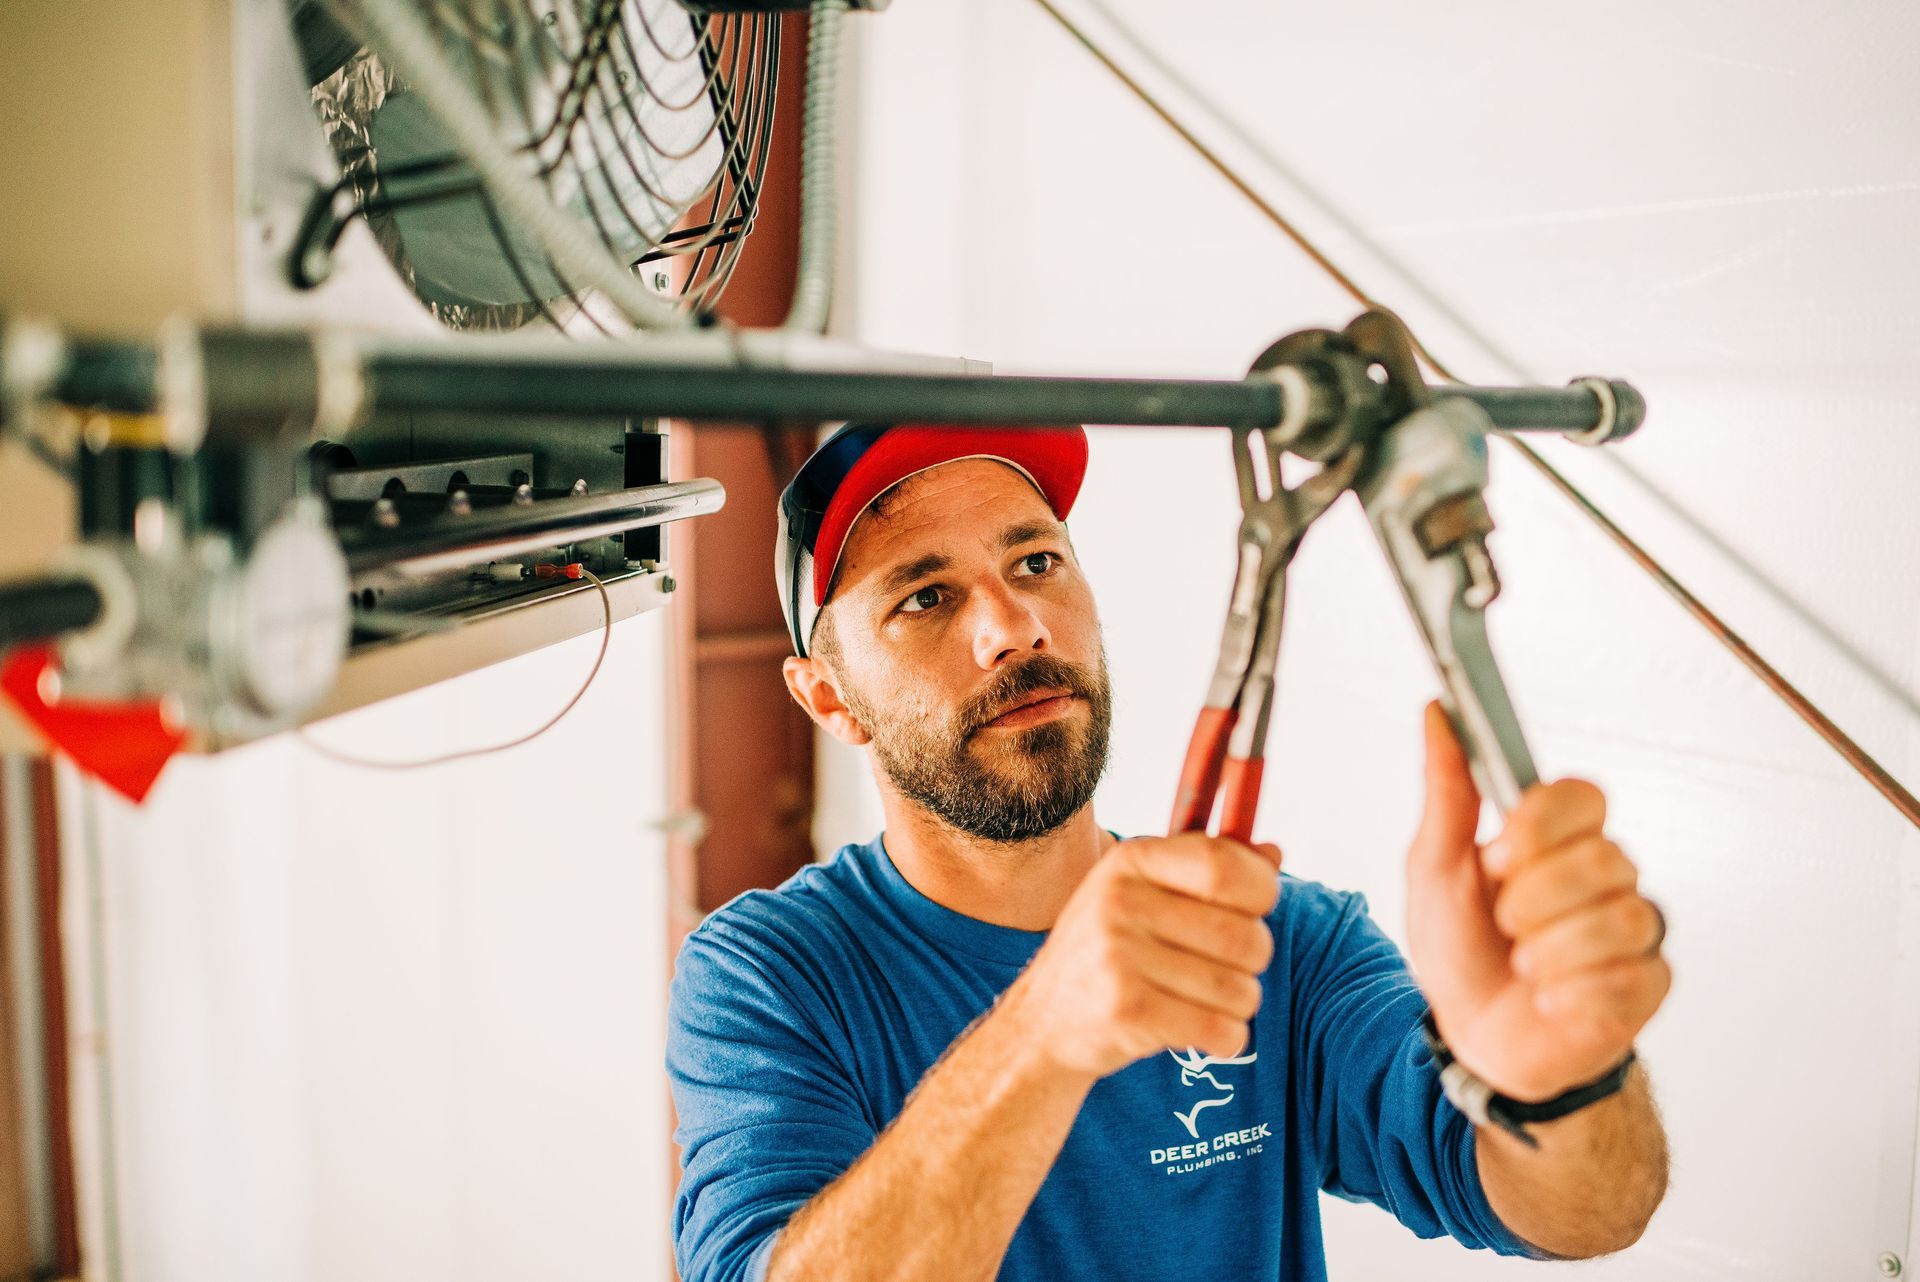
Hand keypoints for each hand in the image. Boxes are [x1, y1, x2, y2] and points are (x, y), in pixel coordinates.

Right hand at [1004, 834, 1281, 1080]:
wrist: (1043, 1022)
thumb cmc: (1108, 952)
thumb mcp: (1143, 893)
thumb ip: (1206, 869)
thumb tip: (1273, 853)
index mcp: (1131, 860)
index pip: (1225, 866)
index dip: (1261, 889)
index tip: (1256, 907)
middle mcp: (1121, 902)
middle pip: (1245, 936)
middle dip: (1252, 960)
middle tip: (1222, 967)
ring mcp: (1119, 957)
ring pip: (1240, 989)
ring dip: (1236, 1004)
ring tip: (1200, 1000)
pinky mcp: (1127, 1011)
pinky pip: (1222, 1030)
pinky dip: (1225, 1039)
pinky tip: (1199, 1031)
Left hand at [1406, 702, 1669, 1101]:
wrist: (1475, 1037)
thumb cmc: (1459, 947)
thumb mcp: (1435, 867)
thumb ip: (1446, 791)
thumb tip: (1434, 712)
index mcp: (1559, 838)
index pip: (1584, 795)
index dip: (1539, 827)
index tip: (1497, 859)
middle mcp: (1608, 874)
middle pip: (1601, 858)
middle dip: (1532, 900)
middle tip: (1504, 923)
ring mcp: (1634, 928)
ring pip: (1619, 918)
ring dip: (1548, 951)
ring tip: (1524, 966)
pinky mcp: (1649, 984)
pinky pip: (1628, 976)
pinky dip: (1569, 994)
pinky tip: (1548, 1000)